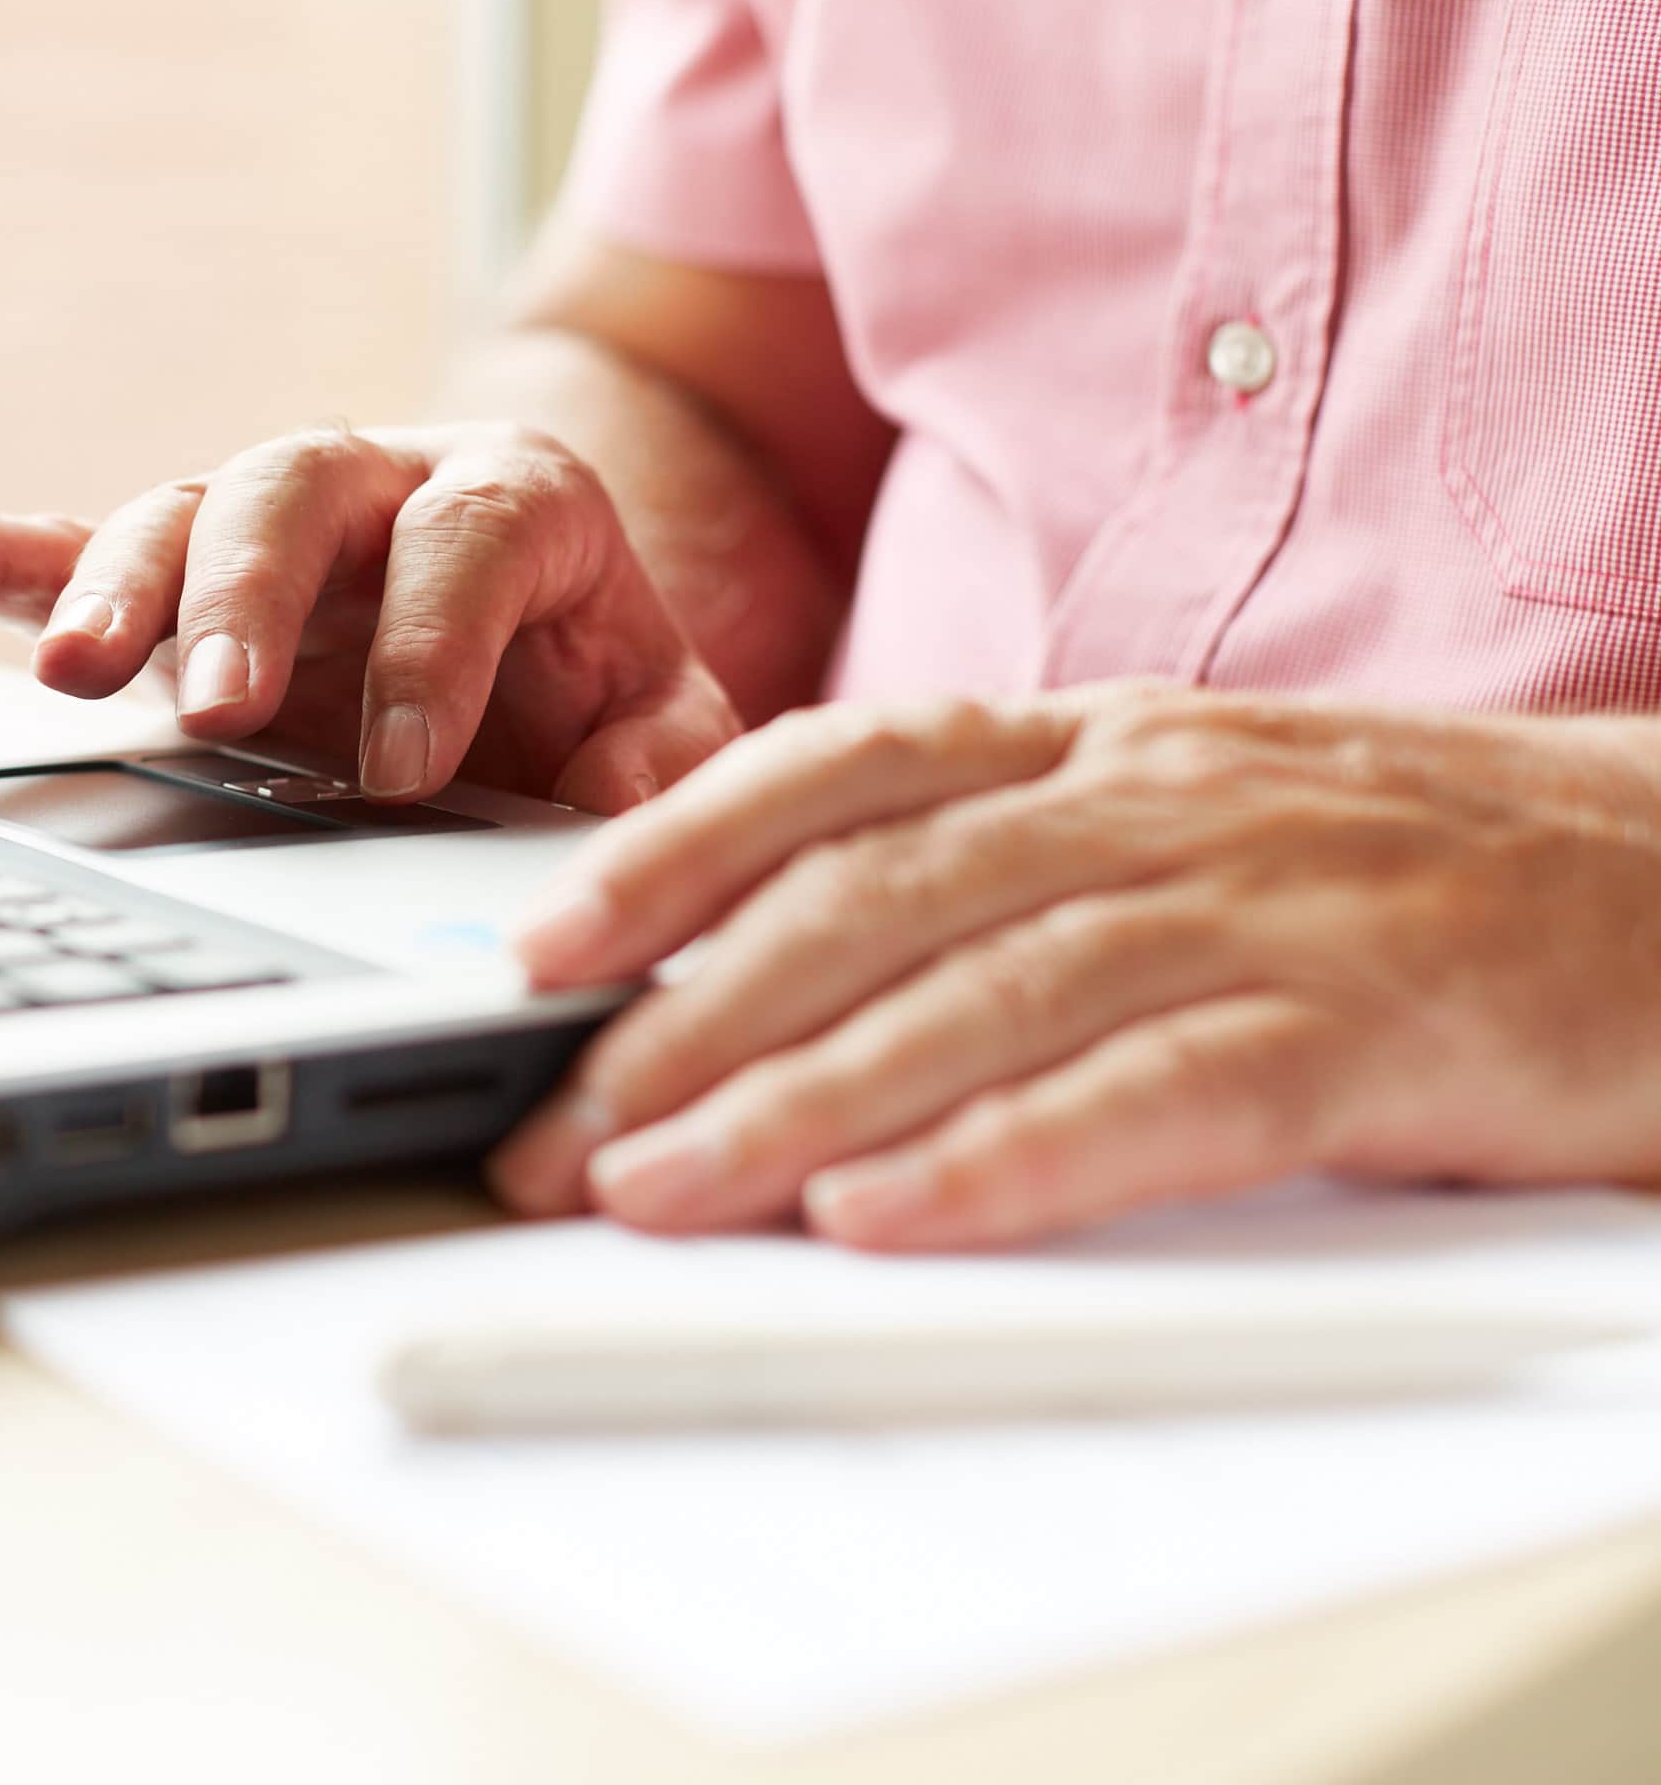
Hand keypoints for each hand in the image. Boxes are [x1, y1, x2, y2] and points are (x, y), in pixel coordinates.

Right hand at [0, 424, 740, 812]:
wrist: (557, 647)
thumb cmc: (600, 688)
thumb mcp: (663, 727)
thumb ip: (661, 762)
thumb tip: (619, 812)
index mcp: (518, 499)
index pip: (470, 540)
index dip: (431, 643)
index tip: (403, 766)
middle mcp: (381, 485)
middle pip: (295, 489)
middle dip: (244, 592)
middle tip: (215, 701)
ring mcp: (272, 529)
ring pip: (179, 513)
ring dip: (118, 587)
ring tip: (73, 670)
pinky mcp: (190, 579)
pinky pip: (79, 545)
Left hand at [487, 685, 1660, 1248]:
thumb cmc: (1420, 871)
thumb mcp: (1194, 826)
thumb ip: (1016, 871)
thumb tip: (799, 968)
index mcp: (1105, 743)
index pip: (841, 767)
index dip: (673, 849)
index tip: (540, 946)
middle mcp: (1160, 799)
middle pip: (872, 896)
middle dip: (686, 1020)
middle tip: (555, 1135)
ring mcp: (1268, 902)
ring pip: (982, 992)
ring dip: (798, 1099)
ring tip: (659, 1192)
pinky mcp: (1374, 1026)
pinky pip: (1157, 1092)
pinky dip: (1009, 1157)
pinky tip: (887, 1217)